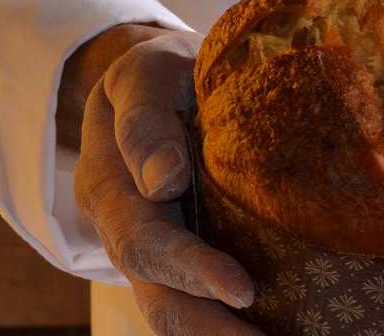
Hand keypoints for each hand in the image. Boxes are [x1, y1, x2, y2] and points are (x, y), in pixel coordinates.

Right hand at [69, 26, 262, 334]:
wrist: (156, 86)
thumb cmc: (162, 74)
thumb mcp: (147, 74)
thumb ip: (145, 121)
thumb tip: (163, 182)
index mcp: (110, 184)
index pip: (145, 240)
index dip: (191, 269)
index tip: (242, 290)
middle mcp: (126, 228)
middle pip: (158, 294)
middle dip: (209, 328)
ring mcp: (153, 248)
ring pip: (172, 310)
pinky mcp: (184, 255)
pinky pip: (195, 301)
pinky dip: (225, 323)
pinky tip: (273, 330)